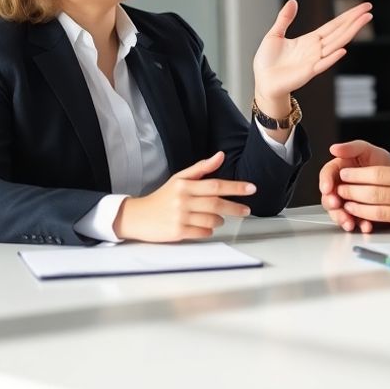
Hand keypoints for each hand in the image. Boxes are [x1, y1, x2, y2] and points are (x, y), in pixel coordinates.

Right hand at [115, 152, 253, 241]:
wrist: (138, 216)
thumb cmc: (162, 197)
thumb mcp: (179, 178)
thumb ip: (201, 168)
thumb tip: (220, 155)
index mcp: (184, 185)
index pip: (215, 185)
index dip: (235, 187)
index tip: (251, 188)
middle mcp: (183, 200)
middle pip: (216, 204)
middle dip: (235, 207)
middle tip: (246, 210)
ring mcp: (180, 217)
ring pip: (211, 220)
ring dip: (220, 220)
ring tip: (218, 218)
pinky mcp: (178, 232)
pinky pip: (203, 233)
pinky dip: (209, 231)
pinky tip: (206, 227)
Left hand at [252, 0, 372, 106]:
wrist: (262, 81)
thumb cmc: (267, 62)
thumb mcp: (275, 34)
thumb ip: (285, 18)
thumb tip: (293, 1)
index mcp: (310, 40)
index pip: (333, 25)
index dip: (347, 16)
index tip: (361, 8)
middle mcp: (316, 49)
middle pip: (339, 32)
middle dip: (354, 21)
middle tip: (369, 10)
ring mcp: (314, 60)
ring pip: (336, 44)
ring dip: (350, 33)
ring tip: (363, 21)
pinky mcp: (308, 72)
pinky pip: (323, 64)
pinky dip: (333, 58)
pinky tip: (343, 50)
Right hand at [319, 140, 389, 232]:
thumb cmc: (382, 163)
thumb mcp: (368, 151)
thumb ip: (351, 148)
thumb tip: (334, 148)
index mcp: (340, 170)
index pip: (327, 175)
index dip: (325, 182)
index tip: (327, 188)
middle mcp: (341, 187)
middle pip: (328, 197)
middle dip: (331, 204)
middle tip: (337, 206)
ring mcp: (348, 201)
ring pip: (338, 212)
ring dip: (342, 218)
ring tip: (349, 222)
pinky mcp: (358, 213)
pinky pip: (355, 221)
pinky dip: (359, 225)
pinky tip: (365, 225)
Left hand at [336, 129, 389, 231]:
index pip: (376, 174)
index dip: (357, 174)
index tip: (344, 171)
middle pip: (371, 192)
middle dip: (350, 189)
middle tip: (337, 186)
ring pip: (375, 208)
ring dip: (355, 204)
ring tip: (342, 200)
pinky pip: (386, 220)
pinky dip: (368, 217)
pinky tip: (359, 213)